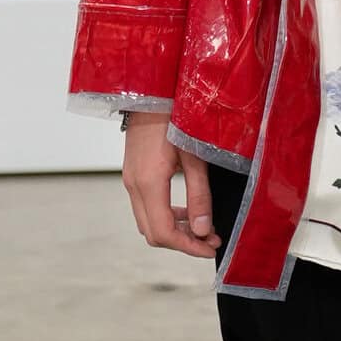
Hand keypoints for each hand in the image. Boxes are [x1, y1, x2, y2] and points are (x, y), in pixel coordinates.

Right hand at [123, 117, 219, 258]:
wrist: (151, 91)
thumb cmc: (175, 117)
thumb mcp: (194, 157)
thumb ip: (199, 195)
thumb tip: (202, 230)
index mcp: (148, 183)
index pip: (163, 232)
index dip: (188, 247)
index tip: (210, 248)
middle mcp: (134, 185)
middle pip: (153, 233)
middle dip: (182, 242)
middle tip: (210, 239)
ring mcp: (130, 180)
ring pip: (148, 221)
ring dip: (174, 230)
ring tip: (202, 227)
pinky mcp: (133, 174)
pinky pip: (146, 207)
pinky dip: (166, 216)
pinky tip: (186, 210)